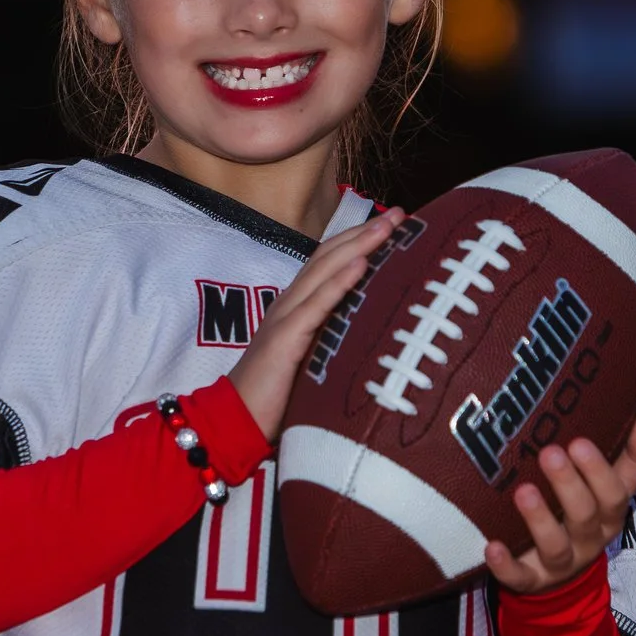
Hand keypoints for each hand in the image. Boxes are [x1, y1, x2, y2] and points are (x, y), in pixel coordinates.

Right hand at [228, 207, 405, 440]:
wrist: (236, 421)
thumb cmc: (275, 397)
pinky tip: (361, 264)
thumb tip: (369, 336)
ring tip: (387, 226)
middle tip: (400, 213)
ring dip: (358, 245)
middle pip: (330, 256)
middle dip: (365, 232)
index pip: (329, 262)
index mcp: (296, 307)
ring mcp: (286, 318)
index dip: (358, 240)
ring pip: (324, 271)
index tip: (392, 224)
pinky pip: (316, 305)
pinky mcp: (285, 339)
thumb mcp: (310, 360)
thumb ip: (331, 340)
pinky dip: (339, 282)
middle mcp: (290, 304)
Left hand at [485, 416, 635, 595]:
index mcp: (608, 516)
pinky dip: (506, 565)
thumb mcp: (608, 492)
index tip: (580, 441)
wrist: (565, 580)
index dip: (600, 470)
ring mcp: (560, 563)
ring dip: (540, 519)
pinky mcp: (531, 581)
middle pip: (584, 515)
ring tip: (523, 491)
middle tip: (550, 453)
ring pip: (555, 545)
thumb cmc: (582, 518)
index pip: (614, 494)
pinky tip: (492, 547)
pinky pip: (520, 577)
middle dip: (568, 484)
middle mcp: (588, 540)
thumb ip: (630, 461)